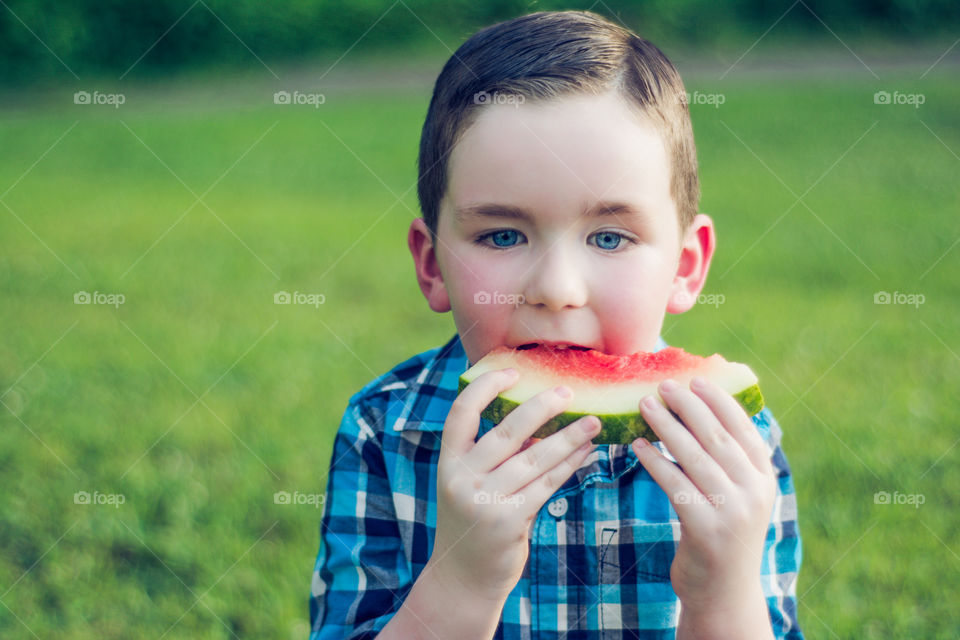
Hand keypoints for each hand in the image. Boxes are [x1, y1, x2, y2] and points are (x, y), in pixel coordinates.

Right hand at [428, 368, 600, 601]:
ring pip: (535, 458)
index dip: (485, 387)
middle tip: (568, 393)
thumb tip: (541, 421)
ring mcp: (484, 500)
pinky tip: (585, 452)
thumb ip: (497, 457)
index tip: (513, 371)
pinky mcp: (509, 520)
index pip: (462, 412)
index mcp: (449, 461)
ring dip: (568, 437)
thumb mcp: (472, 484)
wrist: (464, 576)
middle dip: (542, 408)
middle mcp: (462, 478)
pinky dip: (569, 465)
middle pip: (507, 431)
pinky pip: (547, 484)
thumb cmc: (474, 520)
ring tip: (594, 422)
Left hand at [631, 376, 776, 610]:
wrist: (724, 594)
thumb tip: (703, 411)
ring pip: (694, 458)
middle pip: (717, 438)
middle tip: (663, 385)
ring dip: (666, 427)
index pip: (743, 428)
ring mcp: (732, 512)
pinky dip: (655, 461)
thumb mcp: (738, 497)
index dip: (718, 401)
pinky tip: (638, 446)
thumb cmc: (723, 536)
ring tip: (645, 405)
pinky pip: (676, 485)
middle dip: (688, 407)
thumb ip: (729, 461)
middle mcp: (754, 492)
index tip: (696, 379)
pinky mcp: (705, 530)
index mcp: (764, 478)